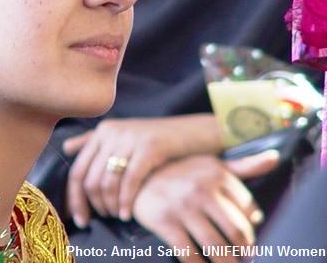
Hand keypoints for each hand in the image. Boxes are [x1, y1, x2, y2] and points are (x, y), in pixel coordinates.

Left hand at [63, 115, 221, 225]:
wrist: (192, 133)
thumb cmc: (155, 141)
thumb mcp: (123, 137)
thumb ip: (93, 141)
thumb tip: (67, 147)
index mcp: (102, 131)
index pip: (77, 170)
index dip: (74, 198)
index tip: (79, 218)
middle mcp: (112, 132)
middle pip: (90, 178)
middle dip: (94, 205)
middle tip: (103, 218)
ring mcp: (130, 138)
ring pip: (108, 181)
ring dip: (110, 205)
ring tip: (117, 216)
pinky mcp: (150, 146)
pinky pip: (130, 180)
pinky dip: (126, 201)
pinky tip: (127, 214)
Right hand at [133, 152, 278, 262]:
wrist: (135, 176)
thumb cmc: (179, 172)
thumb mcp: (210, 164)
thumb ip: (243, 165)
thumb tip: (275, 158)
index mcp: (217, 173)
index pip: (249, 210)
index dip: (252, 229)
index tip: (248, 240)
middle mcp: (201, 188)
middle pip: (237, 232)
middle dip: (244, 252)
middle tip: (245, 259)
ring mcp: (182, 206)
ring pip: (216, 247)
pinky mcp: (164, 222)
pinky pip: (189, 254)